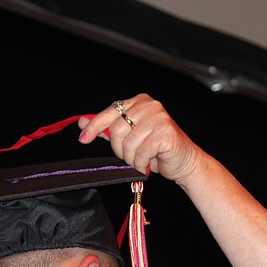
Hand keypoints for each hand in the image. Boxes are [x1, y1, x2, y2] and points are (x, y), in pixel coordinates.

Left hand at [77, 94, 204, 185]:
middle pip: (116, 129)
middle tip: (130, 157)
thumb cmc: (157, 150)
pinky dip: (141, 164)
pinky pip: (140, 152)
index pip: (110, 112)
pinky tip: (148, 165)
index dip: (94, 126)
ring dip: (131, 159)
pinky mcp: (165, 132)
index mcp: (139, 102)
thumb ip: (108, 129)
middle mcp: (149, 106)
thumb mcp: (129, 138)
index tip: (83, 139)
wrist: (184, 162)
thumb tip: (83, 122)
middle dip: (119, 149)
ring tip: (141, 161)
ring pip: (128, 143)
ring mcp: (158, 117)